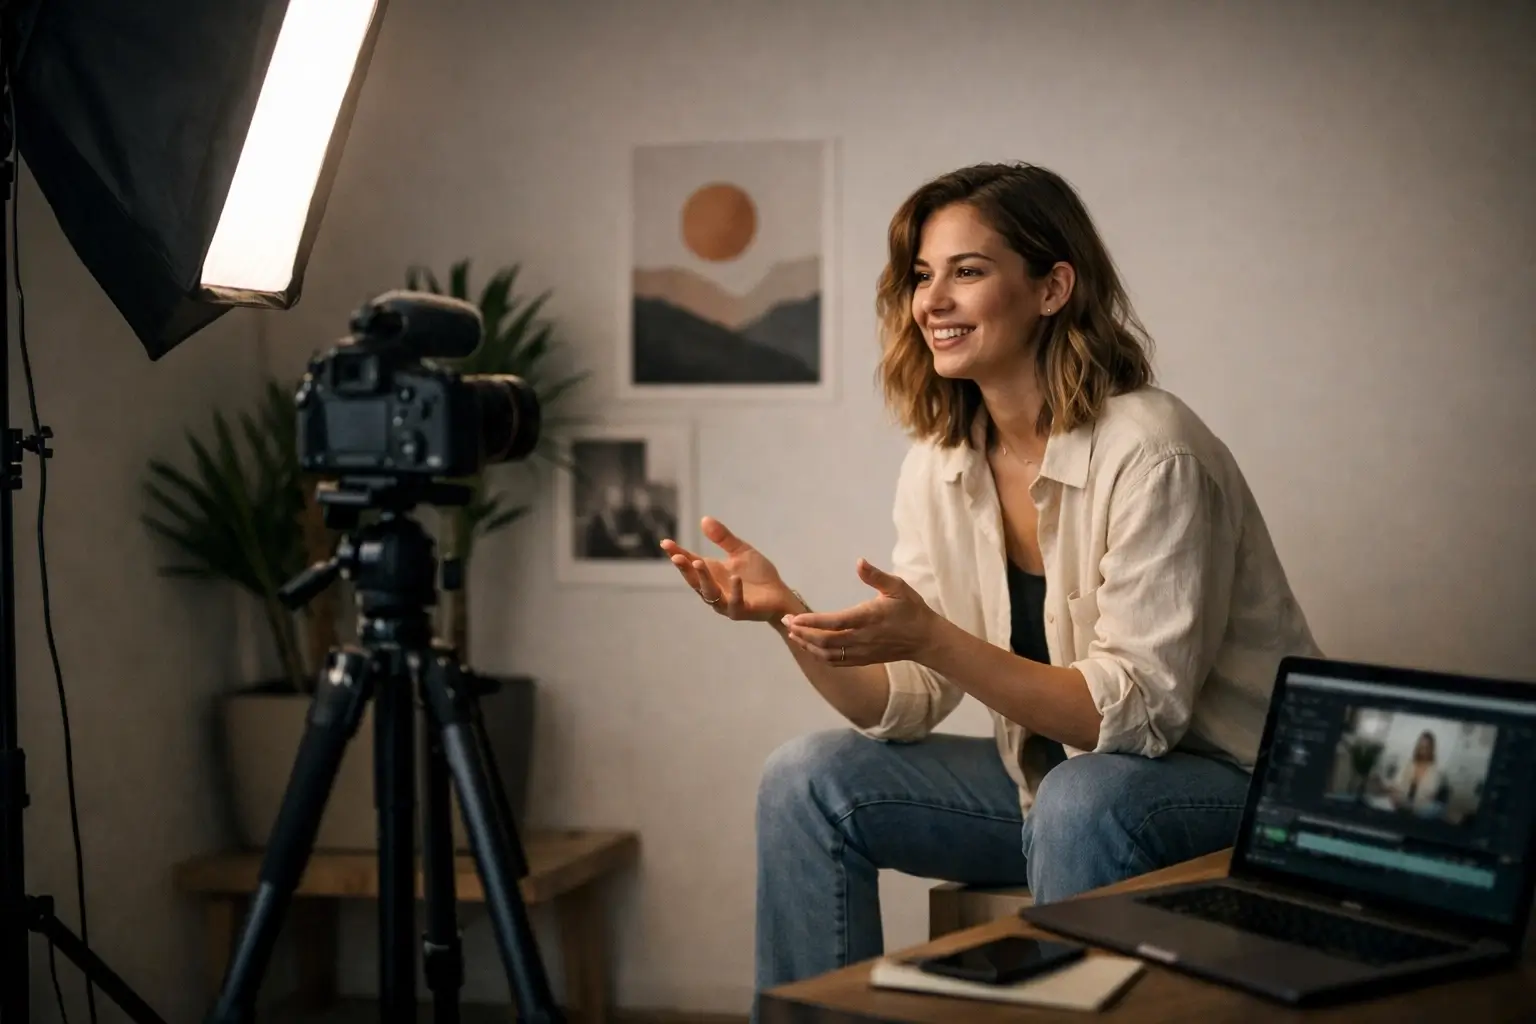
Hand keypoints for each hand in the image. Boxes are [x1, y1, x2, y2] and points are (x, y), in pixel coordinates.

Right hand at [660, 516, 794, 621]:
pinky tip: (735, 578)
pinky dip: (734, 591)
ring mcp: (725, 602)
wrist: (779, 594)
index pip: (690, 563)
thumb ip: (723, 538)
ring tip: (698, 562)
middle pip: (694, 580)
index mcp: (712, 573)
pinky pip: (735, 603)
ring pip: (709, 592)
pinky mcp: (741, 611)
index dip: (677, 553)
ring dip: (703, 578)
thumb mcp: (740, 551)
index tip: (665, 543)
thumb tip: (704, 519)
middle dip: (684, 568)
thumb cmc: (758, 574)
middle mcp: (714, 589)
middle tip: (676, 556)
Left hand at [781, 558, 939, 666]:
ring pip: (828, 655)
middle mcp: (862, 638)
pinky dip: (819, 656)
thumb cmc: (911, 609)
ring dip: (808, 645)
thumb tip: (859, 562)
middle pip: (826, 641)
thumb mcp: (898, 586)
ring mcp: (862, 652)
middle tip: (786, 621)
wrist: (925, 639)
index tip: (794, 617)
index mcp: (868, 618)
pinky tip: (809, 646)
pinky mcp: (862, 660)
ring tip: (793, 634)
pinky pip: (836, 662)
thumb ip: (876, 576)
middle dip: (803, 633)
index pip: (835, 623)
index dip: (812, 621)